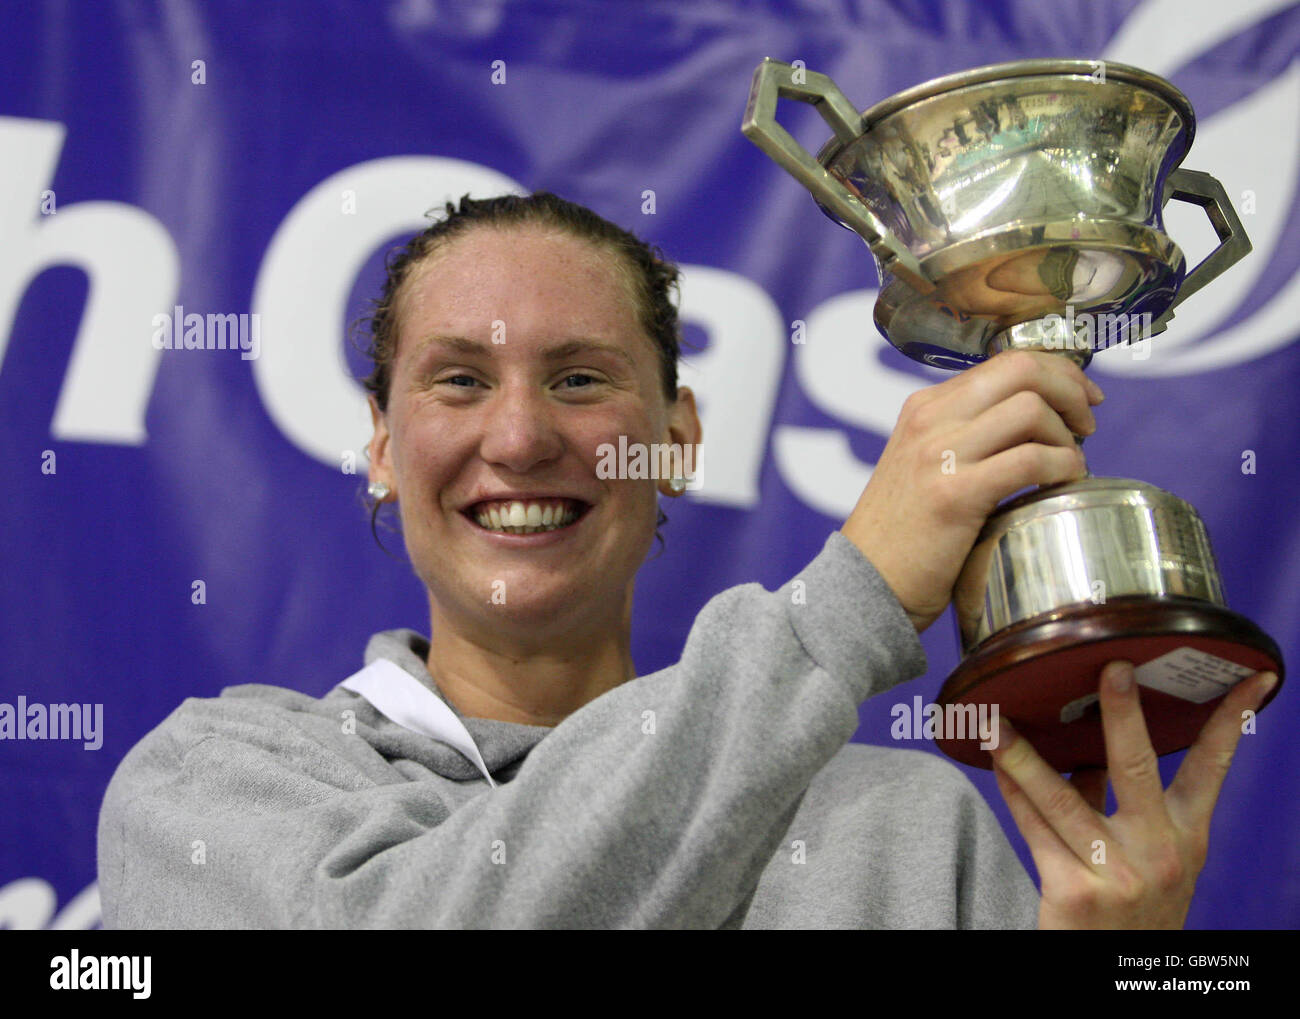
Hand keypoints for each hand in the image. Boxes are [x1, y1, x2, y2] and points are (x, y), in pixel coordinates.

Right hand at [840, 349, 1102, 630]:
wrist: (867, 583)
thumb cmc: (905, 534)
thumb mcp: (924, 465)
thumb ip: (964, 435)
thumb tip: (1035, 419)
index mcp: (924, 407)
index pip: (1006, 361)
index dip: (1058, 372)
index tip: (1083, 399)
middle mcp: (929, 419)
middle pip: (1023, 370)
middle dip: (1072, 390)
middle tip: (1088, 425)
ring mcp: (940, 454)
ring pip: (1031, 410)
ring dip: (1067, 437)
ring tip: (1071, 465)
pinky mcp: (955, 494)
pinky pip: (1030, 460)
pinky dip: (1062, 469)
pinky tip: (1064, 485)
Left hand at [990, 661, 1278, 928]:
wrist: (1117, 973)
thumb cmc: (1131, 906)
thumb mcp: (1149, 857)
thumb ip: (1121, 803)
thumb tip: (1084, 752)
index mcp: (1186, 837)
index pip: (1212, 769)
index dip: (1230, 722)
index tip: (1249, 678)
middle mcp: (1159, 853)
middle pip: (1137, 768)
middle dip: (1122, 715)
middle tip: (1112, 669)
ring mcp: (1117, 874)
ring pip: (1062, 798)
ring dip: (1023, 756)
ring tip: (994, 721)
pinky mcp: (1074, 892)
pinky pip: (1034, 829)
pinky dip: (1012, 793)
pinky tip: (993, 764)